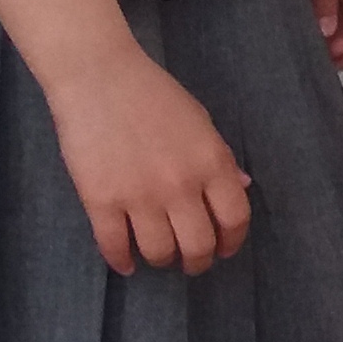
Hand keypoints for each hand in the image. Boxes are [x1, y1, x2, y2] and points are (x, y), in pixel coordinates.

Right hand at [42, 46, 249, 275]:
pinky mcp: (101, 201)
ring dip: (162, 260)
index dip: (232, 241)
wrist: (100, 78)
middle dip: (197, 261)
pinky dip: (122, 261)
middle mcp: (181, 185)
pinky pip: (114, 246)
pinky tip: (126, 263)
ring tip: (160, 256)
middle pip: (198, 245)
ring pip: (158, 252)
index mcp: (212, 163)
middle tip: (191, 261)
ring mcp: (140, 196)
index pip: (235, 219)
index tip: (224, 249)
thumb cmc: (154, 95)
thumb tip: (242, 187)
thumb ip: (221, 159)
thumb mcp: (201, 122)